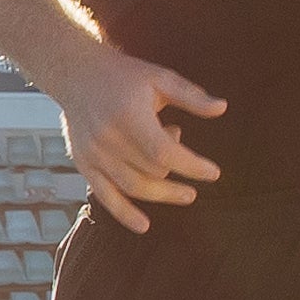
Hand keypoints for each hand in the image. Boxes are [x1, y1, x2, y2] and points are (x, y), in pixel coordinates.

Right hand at [42, 46, 226, 232]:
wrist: (76, 74)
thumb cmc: (123, 76)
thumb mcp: (160, 78)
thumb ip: (191, 96)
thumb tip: (222, 108)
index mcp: (129, 116)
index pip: (165, 152)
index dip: (192, 166)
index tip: (214, 173)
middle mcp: (108, 138)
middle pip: (151, 172)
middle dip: (177, 172)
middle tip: (194, 169)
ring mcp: (94, 154)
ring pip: (133, 187)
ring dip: (162, 195)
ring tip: (184, 193)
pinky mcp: (84, 164)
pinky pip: (105, 195)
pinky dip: (124, 213)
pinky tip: (144, 225)